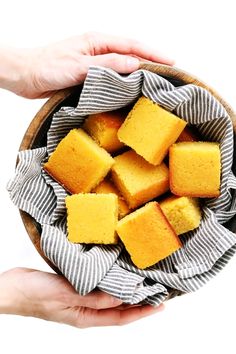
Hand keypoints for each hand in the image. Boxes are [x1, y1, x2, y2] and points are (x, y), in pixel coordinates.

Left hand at [0, 32, 173, 97]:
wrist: (27, 76)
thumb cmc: (48, 67)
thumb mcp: (80, 66)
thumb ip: (107, 64)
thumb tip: (135, 63)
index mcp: (97, 41)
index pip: (132, 45)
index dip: (152, 53)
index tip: (170, 61)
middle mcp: (97, 49)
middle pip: (131, 52)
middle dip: (150, 60)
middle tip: (168, 71)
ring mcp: (94, 61)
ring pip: (123, 64)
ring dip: (139, 70)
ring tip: (155, 79)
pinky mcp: (89, 73)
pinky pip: (112, 75)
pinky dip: (124, 80)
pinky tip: (131, 87)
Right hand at [0, 267, 163, 327]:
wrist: (11, 288)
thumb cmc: (32, 295)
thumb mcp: (64, 295)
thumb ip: (92, 297)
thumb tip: (119, 298)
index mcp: (84, 317)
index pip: (120, 317)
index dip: (141, 312)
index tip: (160, 305)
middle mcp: (85, 309)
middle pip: (118, 308)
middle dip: (139, 301)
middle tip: (157, 289)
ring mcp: (80, 298)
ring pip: (109, 296)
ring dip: (126, 289)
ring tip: (142, 280)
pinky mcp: (74, 287)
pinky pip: (98, 285)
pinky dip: (110, 280)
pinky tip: (116, 271)